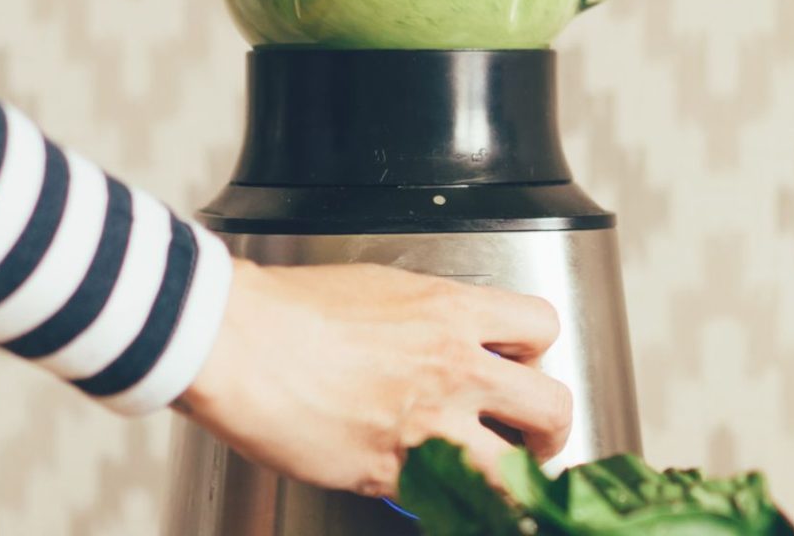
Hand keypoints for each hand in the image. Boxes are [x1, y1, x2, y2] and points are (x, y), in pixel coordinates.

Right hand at [176, 260, 571, 496]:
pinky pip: (452, 506)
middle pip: (552, 405)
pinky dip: (455, 506)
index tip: (525, 363)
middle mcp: (455, 368)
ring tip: (504, 481)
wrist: (242, 341)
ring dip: (519, 480)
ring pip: (519, 474)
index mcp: (452, 312)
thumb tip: (445, 333)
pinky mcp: (393, 476)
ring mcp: (430, 427)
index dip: (537, 349)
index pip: (541, 326)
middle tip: (532, 433)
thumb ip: (428, 315)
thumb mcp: (381, 287)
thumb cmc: (296, 308)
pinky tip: (443, 499)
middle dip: (549, 425)